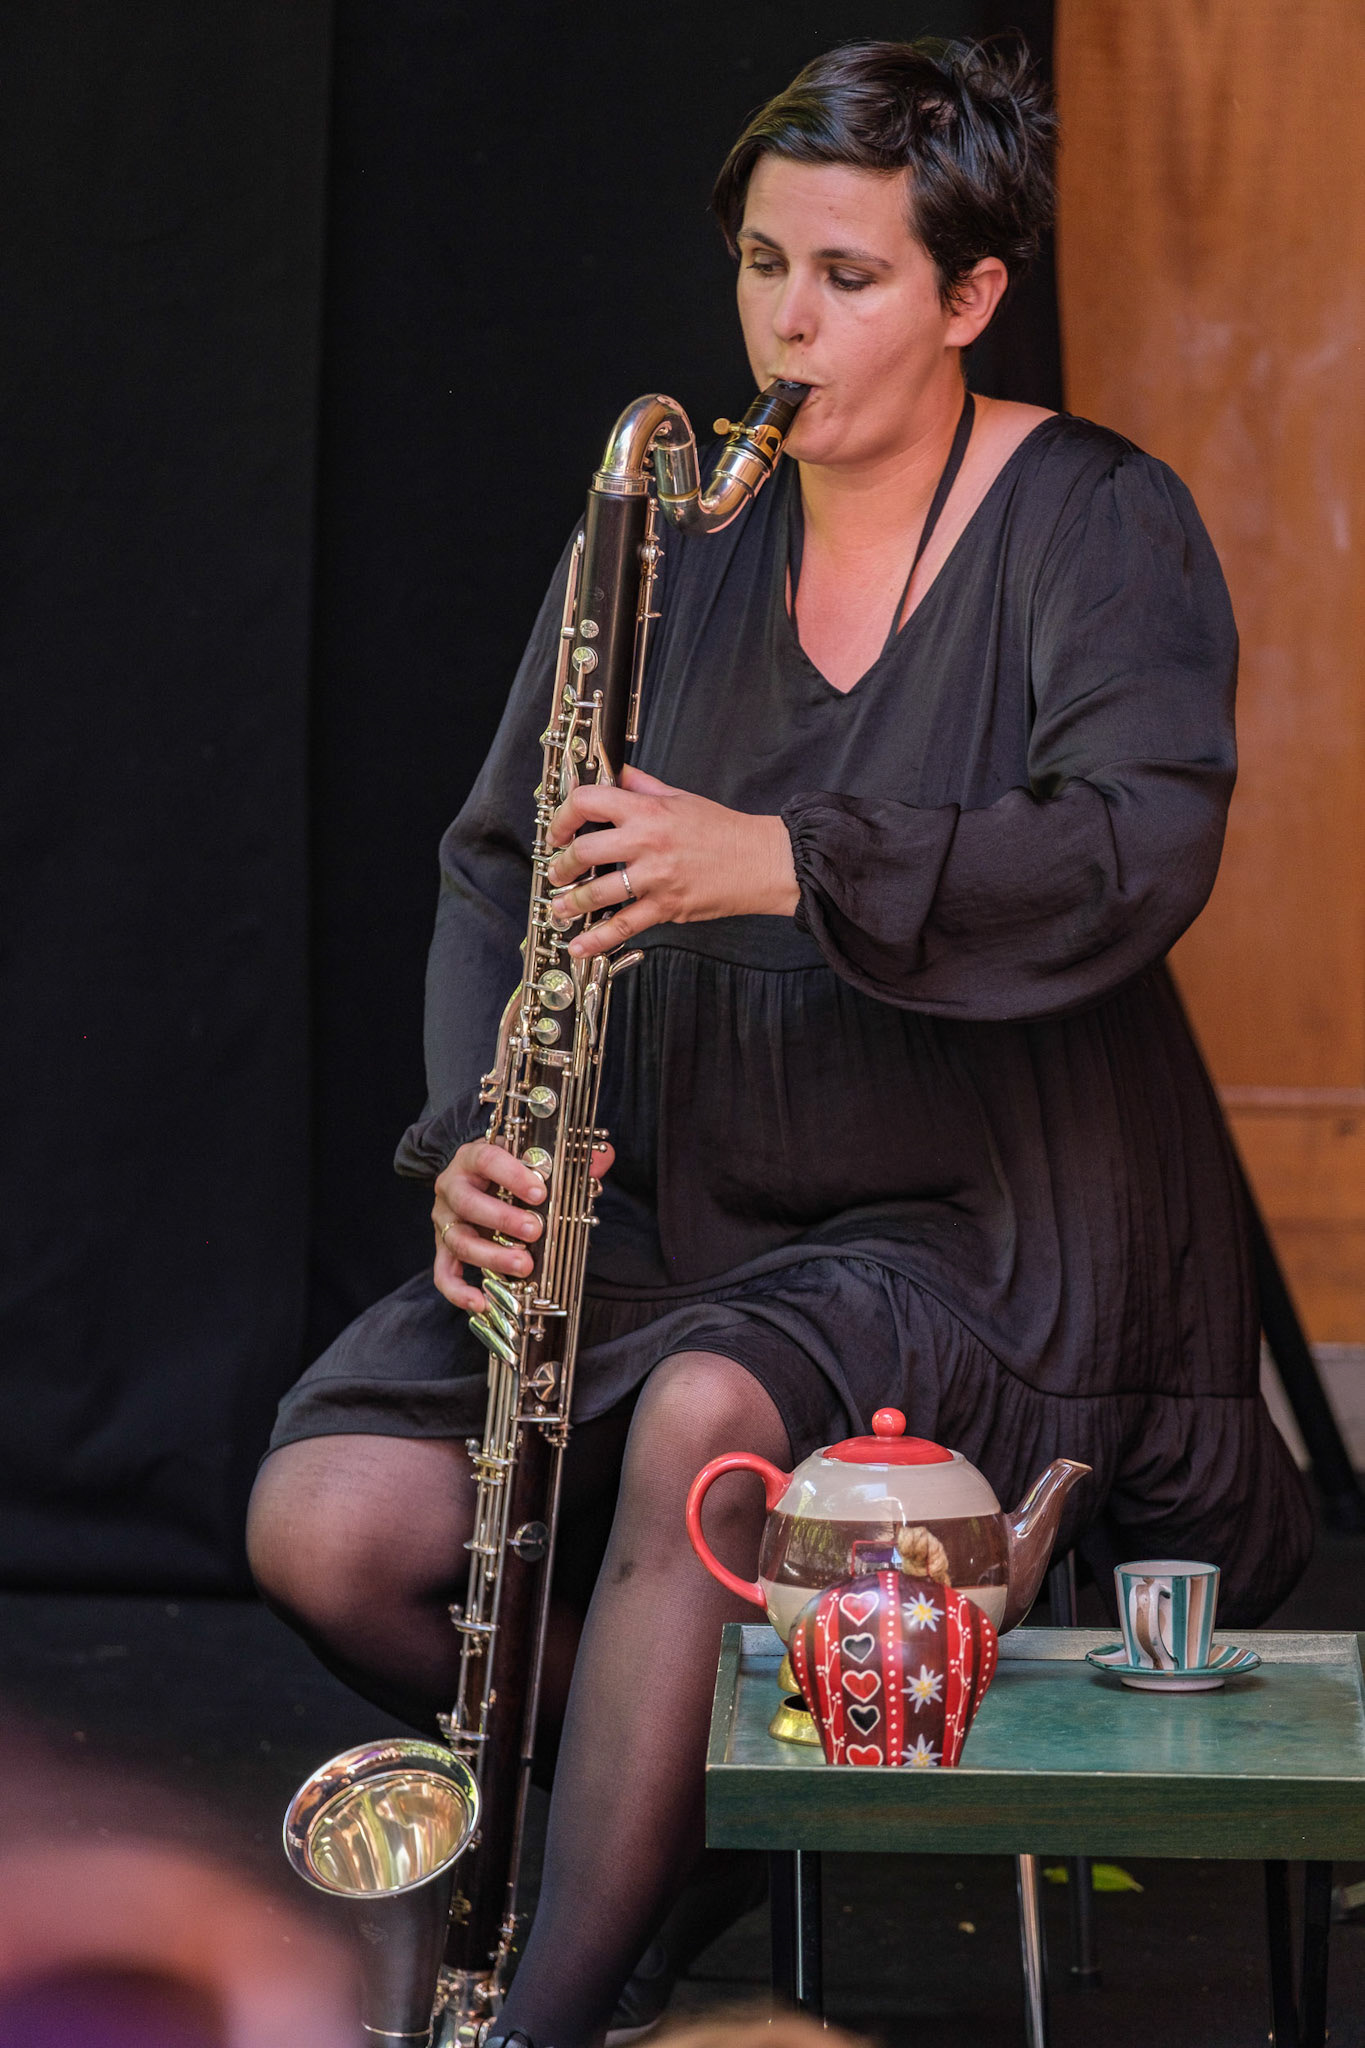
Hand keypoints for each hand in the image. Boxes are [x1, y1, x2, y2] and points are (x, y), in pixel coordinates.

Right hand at [432, 1137, 613, 1312]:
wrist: (474, 1175)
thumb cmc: (507, 1168)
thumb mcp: (531, 1158)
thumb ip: (566, 1161)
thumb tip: (602, 1160)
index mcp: (473, 1157)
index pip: (488, 1160)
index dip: (513, 1176)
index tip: (540, 1193)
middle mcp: (452, 1186)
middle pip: (468, 1203)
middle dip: (503, 1219)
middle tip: (536, 1231)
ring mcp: (444, 1219)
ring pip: (459, 1240)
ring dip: (491, 1257)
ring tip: (524, 1267)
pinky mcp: (442, 1247)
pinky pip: (443, 1273)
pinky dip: (458, 1291)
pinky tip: (481, 1302)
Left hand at [544, 765, 798, 961]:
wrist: (761, 860)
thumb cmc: (723, 830)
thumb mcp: (680, 797)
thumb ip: (642, 786)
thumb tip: (614, 773)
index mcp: (648, 810)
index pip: (589, 802)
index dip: (564, 815)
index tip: (558, 830)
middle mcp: (647, 842)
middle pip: (584, 851)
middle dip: (562, 864)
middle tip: (557, 872)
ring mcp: (655, 877)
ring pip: (597, 892)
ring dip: (571, 902)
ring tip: (560, 906)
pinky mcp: (666, 906)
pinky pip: (624, 925)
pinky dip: (598, 939)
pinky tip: (580, 945)